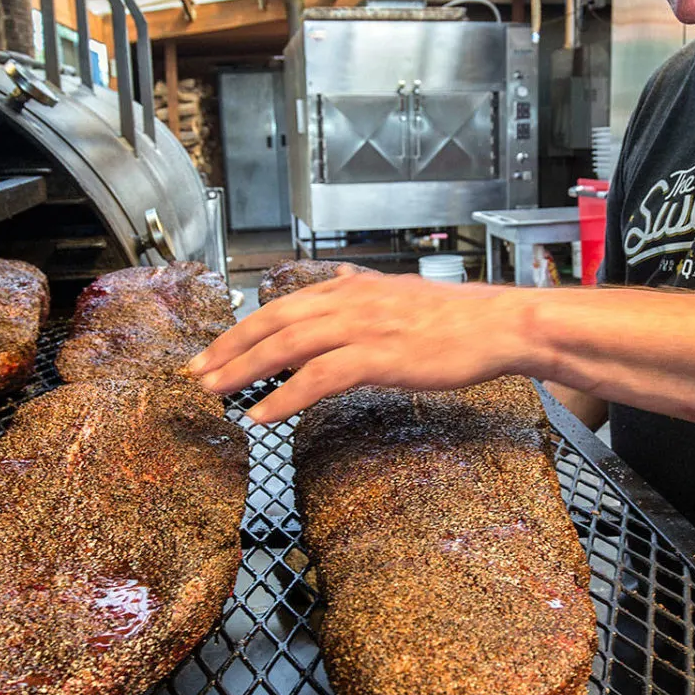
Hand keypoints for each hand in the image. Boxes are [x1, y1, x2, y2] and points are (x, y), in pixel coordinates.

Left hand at [187, 271, 531, 422]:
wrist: (500, 325)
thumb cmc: (456, 319)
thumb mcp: (399, 292)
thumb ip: (361, 289)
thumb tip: (336, 279)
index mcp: (350, 289)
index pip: (280, 307)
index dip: (240, 329)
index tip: (211, 352)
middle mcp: (349, 301)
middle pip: (272, 321)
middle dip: (228, 348)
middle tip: (195, 372)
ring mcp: (363, 327)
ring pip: (287, 345)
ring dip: (245, 370)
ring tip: (215, 392)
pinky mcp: (379, 356)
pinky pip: (320, 378)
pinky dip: (285, 395)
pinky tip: (263, 415)